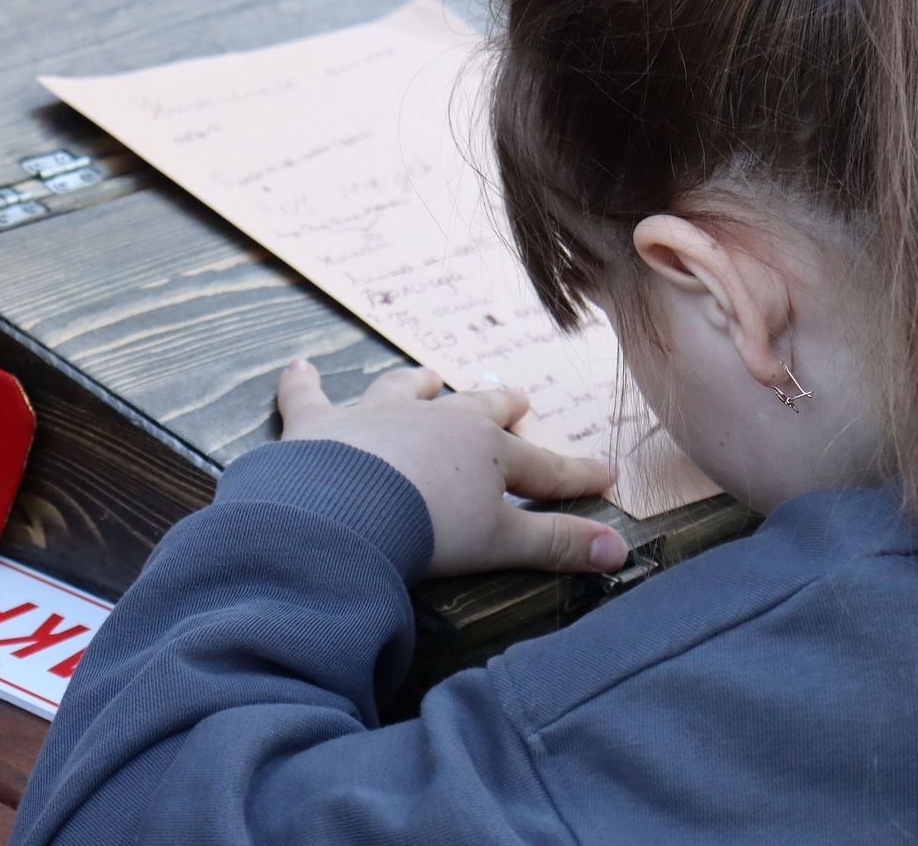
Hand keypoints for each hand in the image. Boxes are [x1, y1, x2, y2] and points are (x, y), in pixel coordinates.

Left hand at [275, 360, 627, 577]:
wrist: (345, 508)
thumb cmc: (431, 528)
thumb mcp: (505, 544)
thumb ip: (559, 545)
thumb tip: (620, 551)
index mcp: (485, 451)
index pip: (543, 468)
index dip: (577, 474)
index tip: (606, 472)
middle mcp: (435, 421)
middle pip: (476, 410)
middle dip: (500, 406)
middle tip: (516, 397)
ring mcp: (375, 415)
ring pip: (402, 390)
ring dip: (417, 383)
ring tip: (429, 373)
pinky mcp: (319, 423)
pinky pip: (307, 396)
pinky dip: (300, 382)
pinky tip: (298, 366)